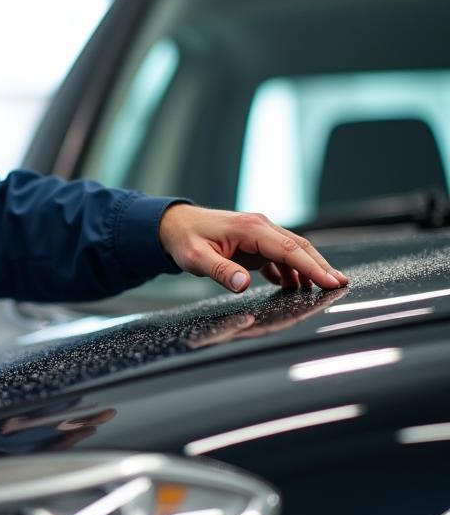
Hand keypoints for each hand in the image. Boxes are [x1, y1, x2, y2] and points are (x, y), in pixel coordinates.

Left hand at [159, 205, 349, 292]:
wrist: (173, 225)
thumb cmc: (184, 240)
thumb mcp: (195, 258)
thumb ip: (220, 270)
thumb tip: (242, 284)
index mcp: (249, 229)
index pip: (288, 249)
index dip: (312, 267)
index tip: (331, 281)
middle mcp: (259, 227)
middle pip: (299, 247)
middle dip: (321, 266)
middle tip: (340, 285)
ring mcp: (258, 234)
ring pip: (292, 251)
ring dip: (308, 269)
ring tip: (323, 289)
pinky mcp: (254, 242)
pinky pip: (280, 256)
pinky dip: (291, 270)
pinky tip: (294, 286)